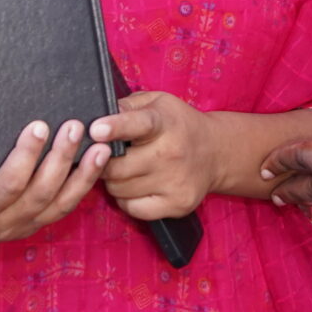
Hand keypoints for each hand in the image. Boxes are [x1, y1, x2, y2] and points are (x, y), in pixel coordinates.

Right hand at [0, 120, 108, 246]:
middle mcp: (4, 224)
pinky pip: (66, 206)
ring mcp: (24, 225)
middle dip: (60, 158)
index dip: (24, 158)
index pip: (6, 186)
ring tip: (100, 142)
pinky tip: (99, 159)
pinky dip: (85, 183)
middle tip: (74, 124)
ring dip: (82, 173)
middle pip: (41, 192)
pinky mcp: (36, 222)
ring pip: (60, 202)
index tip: (37, 126)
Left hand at [90, 90, 220, 220]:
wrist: (216, 152)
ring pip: (120, 189)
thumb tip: (96, 114)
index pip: (137, 124)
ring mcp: (175, 181)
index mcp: (163, 122)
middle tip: (104, 155)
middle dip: (103, 161)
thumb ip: (126, 105)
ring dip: (114, 181)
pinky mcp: (177, 204)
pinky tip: (135, 186)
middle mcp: (170, 153)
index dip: (114, 127)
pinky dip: (126, 199)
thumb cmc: (177, 124)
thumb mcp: (156, 102)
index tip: (95, 130)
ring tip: (125, 169)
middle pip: (117, 166)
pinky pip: (133, 209)